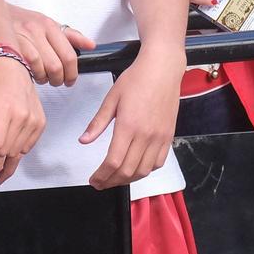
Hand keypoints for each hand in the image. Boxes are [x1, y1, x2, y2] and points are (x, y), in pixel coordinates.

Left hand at [0, 56, 43, 182]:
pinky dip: (16, 145)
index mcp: (4, 109)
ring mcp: (34, 120)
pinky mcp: (40, 123)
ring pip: (16, 151)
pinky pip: (27, 147)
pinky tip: (9, 133)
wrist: (12, 70)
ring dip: (4, 148)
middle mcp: (22, 116)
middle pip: (5, 150)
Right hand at [7, 5, 93, 86]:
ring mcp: (22, 37)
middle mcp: (36, 30)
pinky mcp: (9, 46)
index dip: (72, 73)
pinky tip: (30, 74)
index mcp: (49, 25)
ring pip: (43, 67)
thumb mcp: (46, 24)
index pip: (69, 55)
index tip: (70, 79)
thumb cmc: (19, 21)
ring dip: (44, 78)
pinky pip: (27, 66)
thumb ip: (69, 36)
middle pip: (57, 65)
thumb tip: (90, 45)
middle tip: (56, 81)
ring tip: (42, 77)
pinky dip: (32, 75)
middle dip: (58, 79)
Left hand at [80, 50, 183, 188]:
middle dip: (111, 181)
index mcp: (128, 126)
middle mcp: (146, 135)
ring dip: (128, 179)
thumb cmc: (136, 79)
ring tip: (114, 178)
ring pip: (144, 170)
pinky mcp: (169, 136)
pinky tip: (135, 169)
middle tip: (100, 183)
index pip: (114, 161)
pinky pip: (158, 162)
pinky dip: (145, 171)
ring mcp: (160, 137)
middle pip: (128, 170)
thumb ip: (97, 122)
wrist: (162, 69)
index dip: (102, 175)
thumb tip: (84, 140)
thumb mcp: (111, 98)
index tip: (93, 180)